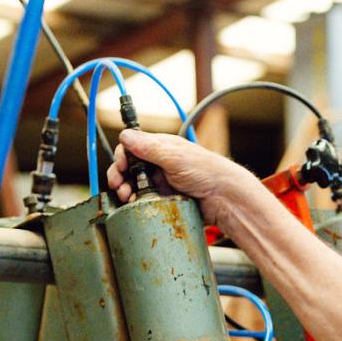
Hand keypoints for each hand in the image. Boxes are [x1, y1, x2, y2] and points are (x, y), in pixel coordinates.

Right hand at [106, 129, 261, 229]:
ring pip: (133, 185)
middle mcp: (158, 164)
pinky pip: (144, 201)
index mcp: (160, 148)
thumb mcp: (175, 156)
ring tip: (125, 197)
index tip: (121, 166)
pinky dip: (135, 203)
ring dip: (124, 190)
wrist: (224, 199)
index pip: (131, 148)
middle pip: (128, 167)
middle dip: (119, 175)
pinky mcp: (164, 200)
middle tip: (117, 185)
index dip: (122, 156)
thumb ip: (149, 147)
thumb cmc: (206, 171)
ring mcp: (161, 183)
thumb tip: (126, 135)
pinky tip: (133, 205)